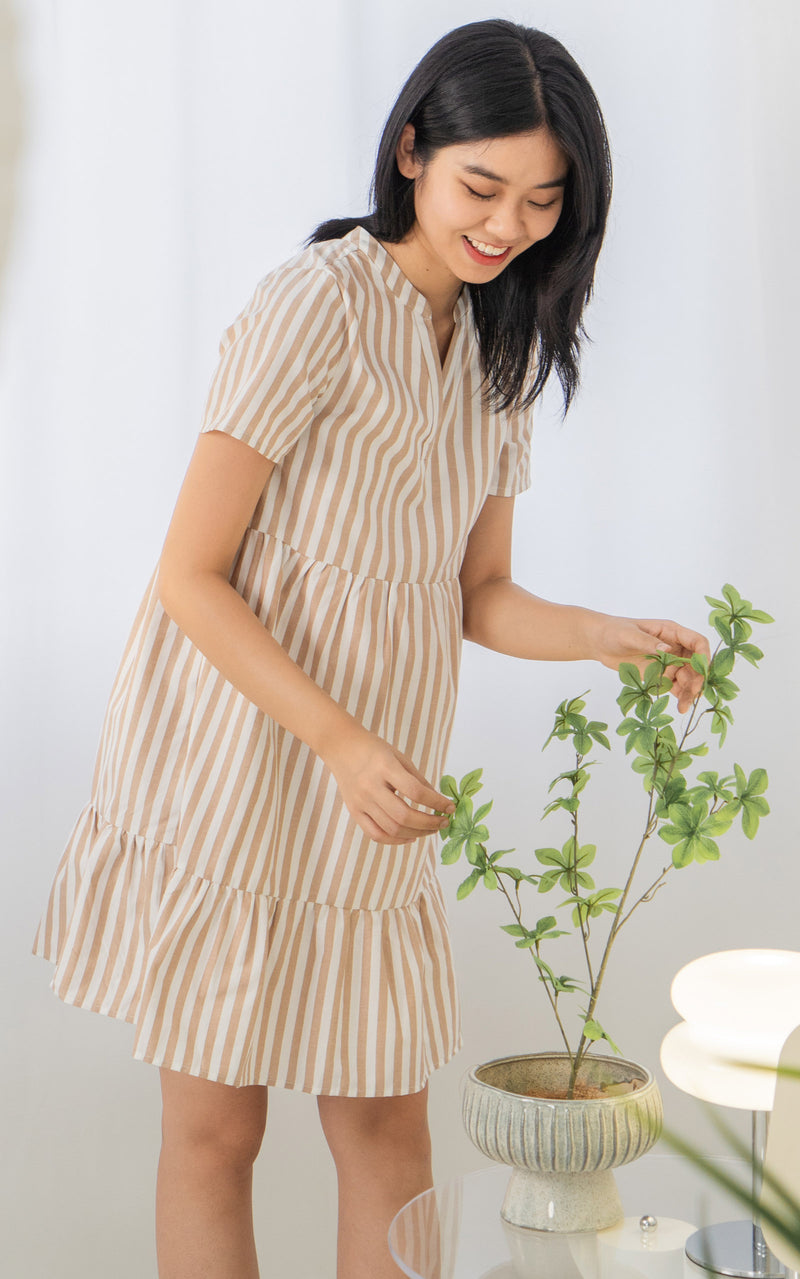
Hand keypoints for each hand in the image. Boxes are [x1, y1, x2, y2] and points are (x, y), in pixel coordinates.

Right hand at [323, 725, 455, 844]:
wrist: (341, 747)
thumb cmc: (373, 749)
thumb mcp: (399, 756)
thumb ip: (418, 779)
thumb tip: (438, 801)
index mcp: (384, 767)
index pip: (415, 792)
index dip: (436, 802)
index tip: (450, 807)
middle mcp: (370, 787)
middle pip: (403, 816)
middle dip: (429, 823)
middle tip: (443, 823)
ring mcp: (360, 802)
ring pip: (391, 829)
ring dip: (416, 833)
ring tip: (430, 830)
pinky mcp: (354, 812)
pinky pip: (375, 834)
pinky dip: (395, 840)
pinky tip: (410, 836)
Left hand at [593, 615, 709, 713]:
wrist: (600, 642)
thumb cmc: (614, 631)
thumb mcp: (629, 635)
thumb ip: (648, 642)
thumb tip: (667, 650)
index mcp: (672, 632)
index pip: (697, 642)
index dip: (703, 656)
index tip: (702, 670)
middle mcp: (675, 648)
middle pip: (695, 664)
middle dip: (697, 679)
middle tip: (692, 693)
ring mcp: (669, 663)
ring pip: (687, 678)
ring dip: (689, 692)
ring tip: (683, 707)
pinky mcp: (660, 675)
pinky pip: (674, 687)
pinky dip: (679, 696)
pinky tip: (680, 707)